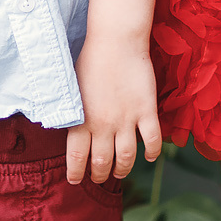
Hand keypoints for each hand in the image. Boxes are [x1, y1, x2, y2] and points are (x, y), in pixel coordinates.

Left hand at [66, 39, 162, 183]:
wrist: (115, 40)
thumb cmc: (90, 60)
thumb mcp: (72, 89)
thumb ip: (72, 113)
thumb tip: (67, 130)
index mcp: (81, 120)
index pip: (76, 158)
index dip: (77, 173)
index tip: (77, 180)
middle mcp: (103, 125)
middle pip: (102, 162)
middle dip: (100, 175)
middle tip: (99, 177)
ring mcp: (127, 120)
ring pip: (127, 158)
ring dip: (123, 170)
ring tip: (120, 172)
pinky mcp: (146, 111)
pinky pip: (152, 140)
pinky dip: (151, 153)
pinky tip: (149, 156)